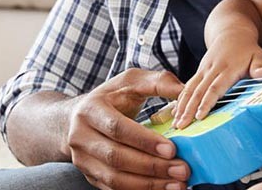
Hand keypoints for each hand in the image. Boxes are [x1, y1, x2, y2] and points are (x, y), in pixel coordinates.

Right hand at [66, 68, 190, 189]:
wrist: (76, 118)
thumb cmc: (110, 98)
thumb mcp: (131, 81)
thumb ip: (159, 82)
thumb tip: (185, 92)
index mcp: (90, 110)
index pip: (117, 128)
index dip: (144, 141)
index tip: (172, 149)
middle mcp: (81, 136)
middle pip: (116, 157)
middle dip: (152, 166)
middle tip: (182, 169)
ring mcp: (83, 160)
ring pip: (115, 179)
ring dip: (148, 184)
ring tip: (177, 183)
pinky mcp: (90, 176)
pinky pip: (115, 189)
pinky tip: (161, 188)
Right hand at [174, 42, 261, 128]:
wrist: (232, 33)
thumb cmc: (248, 49)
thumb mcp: (259, 56)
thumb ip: (260, 66)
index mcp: (227, 68)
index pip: (215, 88)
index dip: (206, 102)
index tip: (199, 116)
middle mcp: (212, 69)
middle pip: (198, 91)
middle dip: (188, 109)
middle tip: (181, 126)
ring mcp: (203, 70)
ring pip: (190, 89)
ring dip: (182, 106)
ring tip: (176, 123)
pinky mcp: (199, 71)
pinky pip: (188, 86)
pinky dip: (180, 99)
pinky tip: (176, 112)